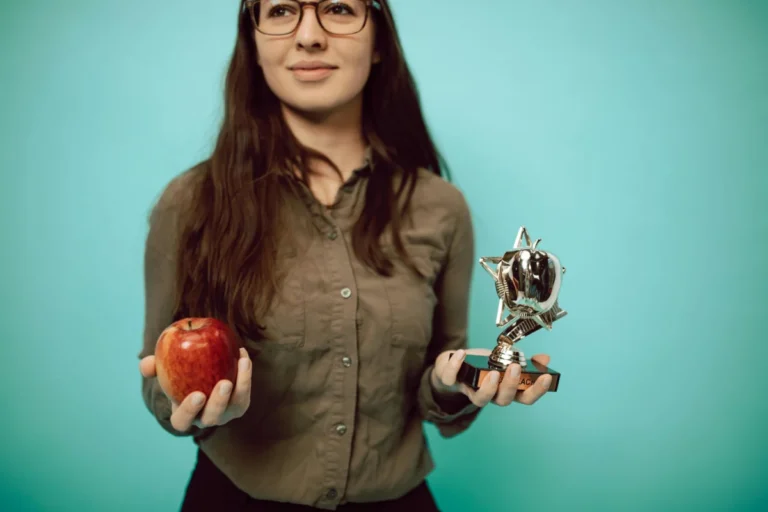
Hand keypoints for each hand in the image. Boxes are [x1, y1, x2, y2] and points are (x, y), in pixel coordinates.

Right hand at [139, 347, 251, 432]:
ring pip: (234, 407)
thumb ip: (153, 366)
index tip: (197, 395)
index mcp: (183, 414)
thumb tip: (147, 364)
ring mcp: (225, 413)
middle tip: (224, 384)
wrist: (204, 369)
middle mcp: (205, 418)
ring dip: (241, 386)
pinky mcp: (240, 404)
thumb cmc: (179, 372)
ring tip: (241, 363)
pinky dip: (246, 373)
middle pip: (212, 417)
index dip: (189, 411)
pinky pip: (245, 392)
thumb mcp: (164, 369)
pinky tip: (242, 355)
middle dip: (219, 402)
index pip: (183, 421)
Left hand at [430, 348, 551, 407]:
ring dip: (488, 387)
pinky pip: (451, 378)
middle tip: (515, 368)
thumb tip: (545, 358)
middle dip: (510, 386)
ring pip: (480, 399)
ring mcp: (470, 390)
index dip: (536, 391)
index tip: (546, 377)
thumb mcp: (504, 361)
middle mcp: (490, 394)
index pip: (525, 398)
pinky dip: (455, 366)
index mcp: (505, 390)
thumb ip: (526, 362)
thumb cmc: (482, 366)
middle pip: (503, 400)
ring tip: (493, 373)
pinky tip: (462, 354)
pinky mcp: (451, 381)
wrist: (453, 365)